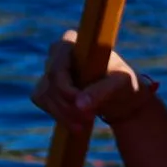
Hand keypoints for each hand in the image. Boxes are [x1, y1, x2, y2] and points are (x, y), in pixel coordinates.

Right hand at [30, 30, 152, 128]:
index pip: (58, 65)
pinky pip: (42, 101)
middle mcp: (57, 51)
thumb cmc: (124, 81)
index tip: (80, 106)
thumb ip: (102, 90)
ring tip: (84, 126)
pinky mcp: (46, 85)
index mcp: (74, 40)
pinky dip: (58, 115)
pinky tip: (76, 124)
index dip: (65, 88)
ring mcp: (49, 68)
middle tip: (88, 119)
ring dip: (63, 114)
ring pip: (43, 94)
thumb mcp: (121, 83)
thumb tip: (79, 105)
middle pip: (50, 82)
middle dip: (67, 105)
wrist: (120, 94)